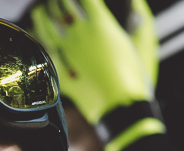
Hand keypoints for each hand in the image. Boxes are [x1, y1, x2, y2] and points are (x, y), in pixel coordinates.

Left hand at [29, 0, 153, 123]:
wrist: (120, 107)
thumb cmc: (137, 77)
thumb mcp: (145, 43)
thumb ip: (141, 20)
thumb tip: (136, 4)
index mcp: (100, 24)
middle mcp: (79, 34)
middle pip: (62, 6)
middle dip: (59, 0)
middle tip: (57, 0)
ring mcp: (66, 53)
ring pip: (46, 26)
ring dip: (43, 14)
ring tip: (40, 10)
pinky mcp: (59, 71)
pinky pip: (44, 52)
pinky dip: (39, 43)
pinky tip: (38, 41)